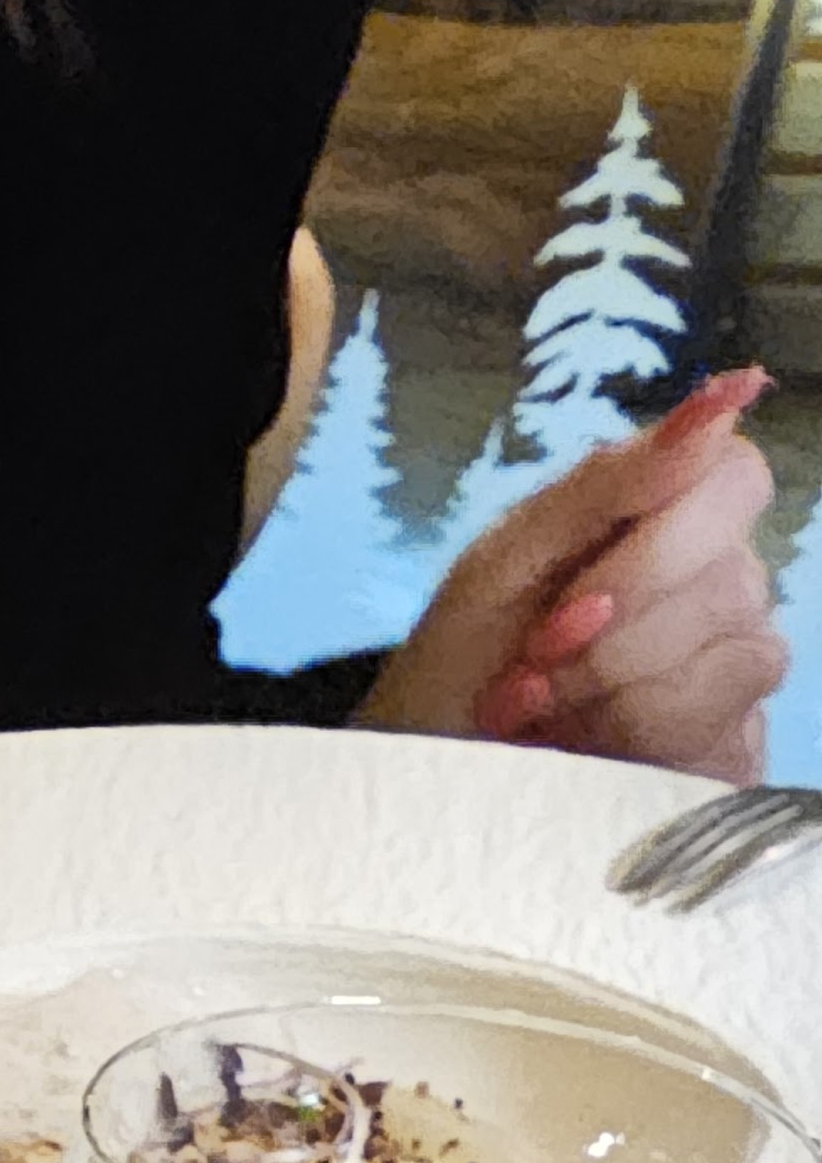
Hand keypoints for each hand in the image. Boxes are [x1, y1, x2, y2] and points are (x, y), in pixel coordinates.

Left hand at [360, 371, 786, 782]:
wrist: (426, 769)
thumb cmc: (462, 656)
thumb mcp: (505, 561)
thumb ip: (609, 481)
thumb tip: (728, 393)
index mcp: (673, 512)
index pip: (736, 479)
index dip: (659, 548)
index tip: (568, 603)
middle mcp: (723, 582)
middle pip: (732, 584)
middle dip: (610, 644)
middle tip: (532, 670)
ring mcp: (735, 667)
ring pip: (736, 663)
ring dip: (614, 699)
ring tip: (542, 713)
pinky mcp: (730, 748)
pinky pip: (724, 737)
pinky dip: (632, 747)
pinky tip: (580, 752)